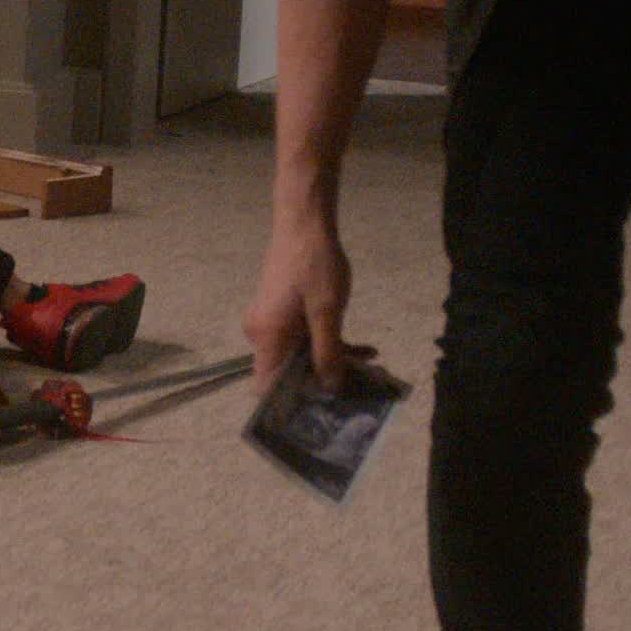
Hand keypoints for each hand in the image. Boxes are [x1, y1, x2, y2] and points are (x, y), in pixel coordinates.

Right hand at [244, 215, 361, 389]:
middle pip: (288, 371)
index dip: (290, 403)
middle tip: (359, 384)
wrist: (304, 221)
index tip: (321, 409)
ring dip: (332, 358)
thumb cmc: (313, 264)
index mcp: (266, 337)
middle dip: (323, 379)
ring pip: (300, 353)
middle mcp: (262, 333)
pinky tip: (360, 345)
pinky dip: (327, 341)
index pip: (266, 387)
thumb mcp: (328, 312)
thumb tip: (329, 387)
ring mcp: (271, 320)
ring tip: (369, 360)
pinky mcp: (281, 310)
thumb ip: (328, 352)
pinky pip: (302, 336)